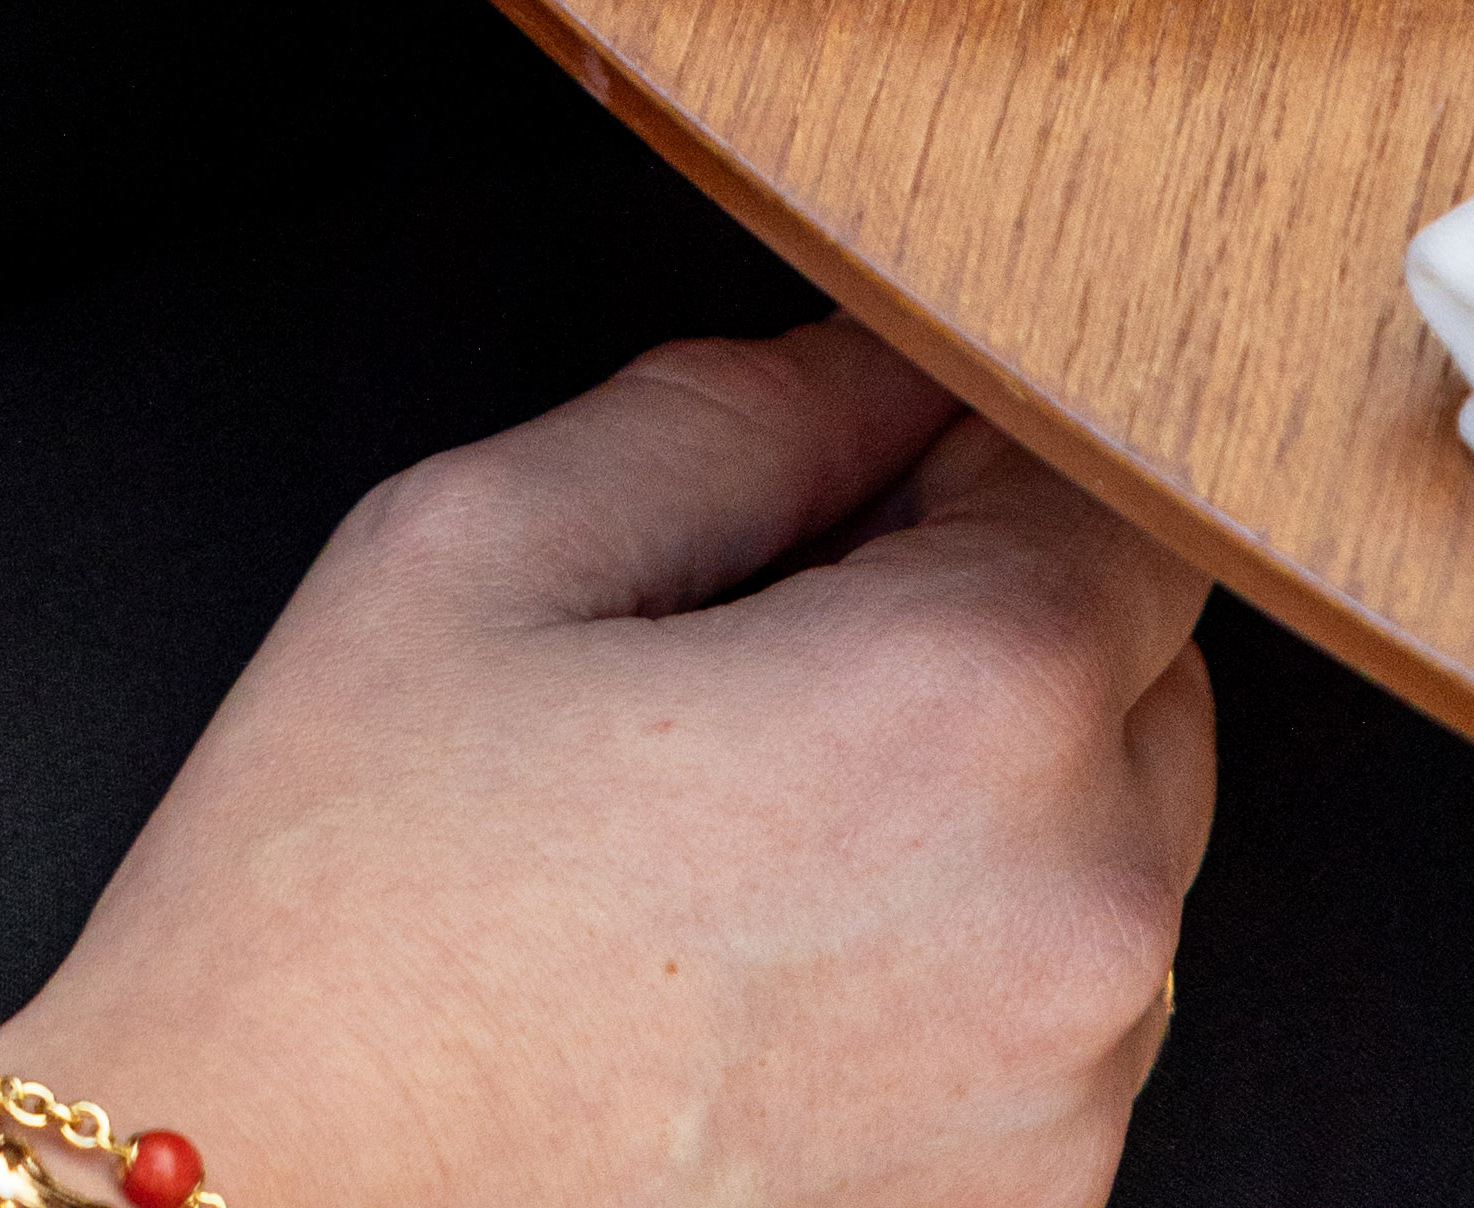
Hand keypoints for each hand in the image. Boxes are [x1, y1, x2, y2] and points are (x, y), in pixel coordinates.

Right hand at [0, 319, 1213, 1207]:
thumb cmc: (336, 945)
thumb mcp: (482, 549)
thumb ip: (738, 410)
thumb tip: (882, 362)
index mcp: (970, 703)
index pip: (1114, 483)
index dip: (967, 464)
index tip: (846, 498)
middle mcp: (1070, 917)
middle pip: (1138, 673)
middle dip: (986, 635)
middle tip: (753, 683)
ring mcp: (1058, 1111)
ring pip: (1107, 859)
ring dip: (983, 821)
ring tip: (736, 857)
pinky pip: (1053, 1038)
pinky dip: (953, 989)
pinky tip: (759, 991)